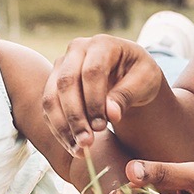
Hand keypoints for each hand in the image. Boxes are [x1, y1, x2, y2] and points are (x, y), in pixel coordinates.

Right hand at [42, 35, 166, 153]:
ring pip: (51, 97)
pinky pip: (48, 108)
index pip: (91, 72)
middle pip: (66, 83)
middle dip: (75, 117)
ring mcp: (62, 65)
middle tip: (87, 143)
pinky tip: (72, 146)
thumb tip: (110, 114)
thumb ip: (127, 95)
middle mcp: (76, 49)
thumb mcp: (145, 82)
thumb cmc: (139, 75)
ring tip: (79, 150)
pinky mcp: (53, 82)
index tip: (103, 127)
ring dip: (63, 126)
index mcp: (102, 44)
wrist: (128, 74)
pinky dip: (58, 129)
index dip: (94, 101)